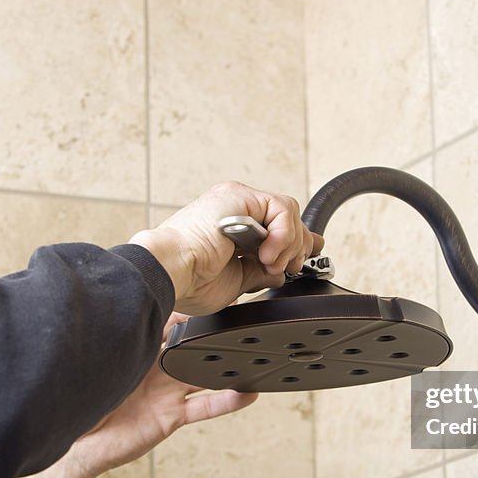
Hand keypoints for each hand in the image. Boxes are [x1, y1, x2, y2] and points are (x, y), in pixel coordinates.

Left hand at [15, 312, 257, 477]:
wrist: (76, 449)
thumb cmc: (76, 406)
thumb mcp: (91, 366)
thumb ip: (106, 344)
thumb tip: (100, 312)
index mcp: (134, 351)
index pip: (162, 322)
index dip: (180, 308)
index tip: (200, 292)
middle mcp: (154, 369)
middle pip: (189, 344)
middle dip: (209, 331)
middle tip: (234, 316)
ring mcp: (166, 393)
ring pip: (203, 374)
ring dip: (225, 364)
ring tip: (251, 351)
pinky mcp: (171, 417)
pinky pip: (204, 408)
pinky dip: (227, 402)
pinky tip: (247, 393)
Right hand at [129, 181, 324, 314]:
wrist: (170, 271)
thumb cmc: (189, 280)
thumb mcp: (236, 281)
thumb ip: (259, 272)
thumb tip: (279, 272)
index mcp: (231, 227)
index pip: (276, 226)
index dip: (296, 242)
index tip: (307, 259)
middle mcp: (235, 209)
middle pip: (286, 218)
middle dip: (297, 246)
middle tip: (290, 267)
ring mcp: (237, 201)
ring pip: (288, 212)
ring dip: (288, 243)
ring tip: (270, 263)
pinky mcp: (240, 196)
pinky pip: (281, 209)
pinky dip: (283, 234)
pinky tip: (267, 253)